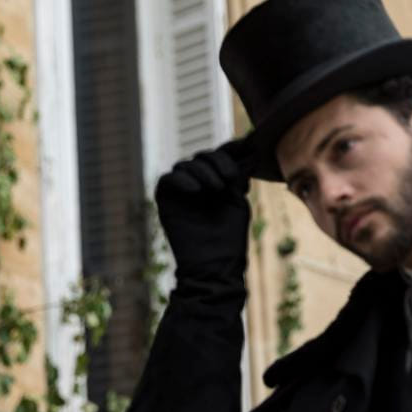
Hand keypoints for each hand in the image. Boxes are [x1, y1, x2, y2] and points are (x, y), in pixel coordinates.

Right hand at [155, 138, 253, 280]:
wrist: (214, 267)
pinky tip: (196, 190)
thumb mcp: (237, 201)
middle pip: (202, 157)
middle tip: (229, 177)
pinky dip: (182, 180)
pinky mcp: (166, 200)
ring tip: (215, 188)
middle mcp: (198, 184)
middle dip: (217, 161)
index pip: (219, 157)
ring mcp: (181, 191)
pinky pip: (167, 179)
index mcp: (216, 182)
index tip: (244, 145)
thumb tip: (245, 149)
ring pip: (186, 165)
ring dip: (202, 171)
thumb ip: (236, 176)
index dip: (230, 149)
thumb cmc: (229, 238)